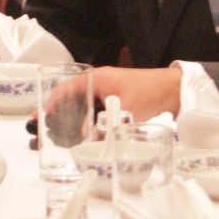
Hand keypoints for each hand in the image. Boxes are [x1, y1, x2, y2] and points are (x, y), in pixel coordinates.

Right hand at [47, 66, 181, 120]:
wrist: (177, 90)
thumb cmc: (151, 94)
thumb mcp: (126, 111)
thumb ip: (105, 126)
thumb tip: (86, 140)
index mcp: (100, 78)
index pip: (68, 86)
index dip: (53, 100)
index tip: (41, 114)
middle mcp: (102, 82)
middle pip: (74, 95)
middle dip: (60, 110)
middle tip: (44, 125)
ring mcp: (111, 90)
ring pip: (85, 103)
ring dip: (74, 116)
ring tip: (60, 132)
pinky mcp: (119, 99)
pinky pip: (97, 108)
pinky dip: (88, 119)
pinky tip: (85, 133)